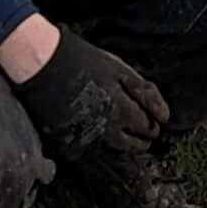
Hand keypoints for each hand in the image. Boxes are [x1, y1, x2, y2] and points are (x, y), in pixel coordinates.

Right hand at [15, 28, 168, 162]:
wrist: (42, 63)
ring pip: (113, 147)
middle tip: (142, 129)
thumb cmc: (81, 60)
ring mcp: (86, 137)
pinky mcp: (68, 142)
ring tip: (120, 127)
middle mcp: (105, 129)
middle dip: (141, 136)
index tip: (154, 121)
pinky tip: (94, 124)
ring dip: (121, 139)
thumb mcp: (119, 68)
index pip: (147, 127)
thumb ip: (144, 92)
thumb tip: (164, 116)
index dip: (153, 124)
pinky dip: (96, 139)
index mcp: (121, 110)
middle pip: (132, 143)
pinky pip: (90, 146)